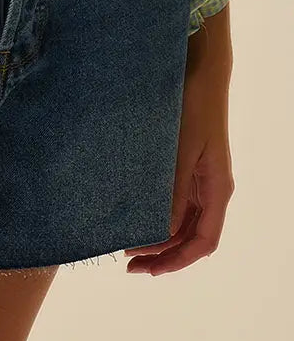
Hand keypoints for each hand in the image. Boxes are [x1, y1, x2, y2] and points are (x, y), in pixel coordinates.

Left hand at [123, 4, 234, 274]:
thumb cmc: (191, 107)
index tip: (147, 270)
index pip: (203, 241)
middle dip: (162, 254)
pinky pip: (172, 200)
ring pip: (180, 221)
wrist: (197, 69)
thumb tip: (158, 233)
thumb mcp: (179, 151)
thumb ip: (170, 191)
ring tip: (125, 243)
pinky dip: (154, 213)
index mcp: (215, 189)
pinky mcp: (184, 162)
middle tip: (127, 264)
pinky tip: (131, 213)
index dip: (176, 260)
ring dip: (157, 236)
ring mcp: (197, 176)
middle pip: (190, 236)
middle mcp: (208, 187)